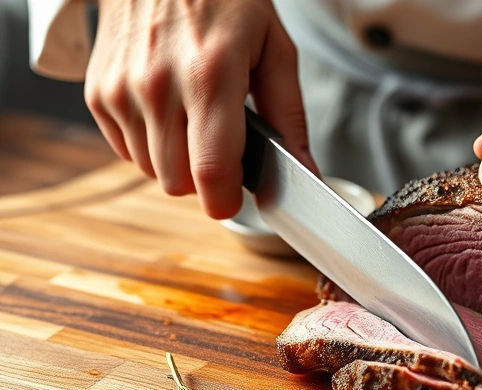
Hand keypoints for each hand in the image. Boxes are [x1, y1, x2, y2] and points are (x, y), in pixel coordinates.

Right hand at [85, 0, 316, 218]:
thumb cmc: (226, 1)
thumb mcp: (275, 50)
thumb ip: (291, 118)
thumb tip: (306, 173)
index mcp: (210, 76)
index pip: (211, 170)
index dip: (227, 200)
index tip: (236, 198)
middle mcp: (157, 85)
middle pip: (178, 182)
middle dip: (206, 177)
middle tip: (223, 144)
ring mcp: (120, 89)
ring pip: (152, 171)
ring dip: (177, 160)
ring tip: (195, 118)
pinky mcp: (97, 92)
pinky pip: (126, 150)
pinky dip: (150, 143)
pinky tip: (168, 110)